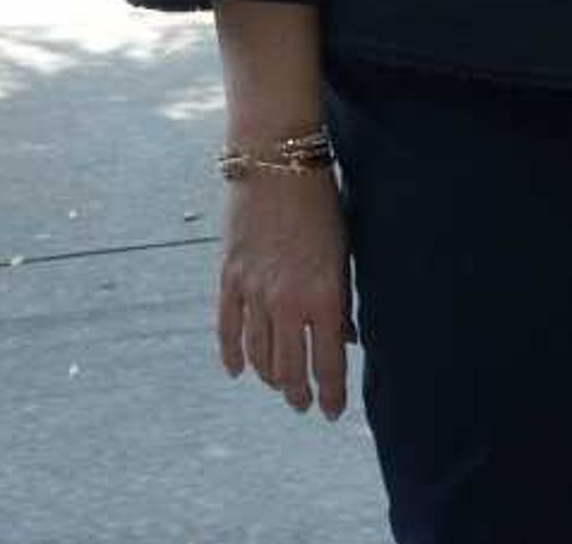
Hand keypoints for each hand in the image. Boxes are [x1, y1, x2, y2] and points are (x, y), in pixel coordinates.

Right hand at [214, 167, 351, 419]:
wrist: (276, 160)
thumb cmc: (320, 201)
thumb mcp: (343, 251)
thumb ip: (341, 299)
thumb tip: (343, 337)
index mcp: (323, 295)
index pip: (327, 363)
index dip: (329, 393)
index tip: (331, 411)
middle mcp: (286, 300)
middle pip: (288, 367)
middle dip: (298, 392)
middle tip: (303, 403)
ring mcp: (254, 291)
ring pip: (258, 354)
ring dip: (269, 378)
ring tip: (278, 388)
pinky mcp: (229, 276)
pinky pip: (228, 327)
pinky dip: (232, 353)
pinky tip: (237, 370)